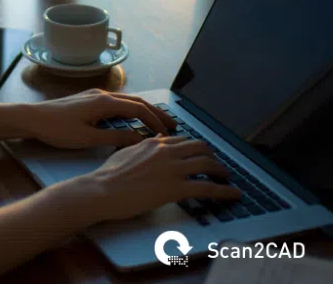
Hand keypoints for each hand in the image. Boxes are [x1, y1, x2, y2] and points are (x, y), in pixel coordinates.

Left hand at [20, 89, 176, 148]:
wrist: (32, 118)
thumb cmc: (57, 129)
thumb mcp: (88, 138)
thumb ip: (115, 138)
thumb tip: (139, 140)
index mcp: (104, 102)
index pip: (139, 109)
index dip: (155, 121)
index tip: (167, 134)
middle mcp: (102, 94)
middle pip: (137, 101)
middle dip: (156, 112)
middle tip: (172, 125)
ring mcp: (95, 95)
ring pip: (127, 101)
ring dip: (144, 110)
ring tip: (157, 123)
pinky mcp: (88, 99)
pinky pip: (116, 102)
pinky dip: (130, 110)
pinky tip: (132, 120)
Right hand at [86, 135, 241, 220]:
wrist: (102, 190)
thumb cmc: (108, 175)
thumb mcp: (125, 152)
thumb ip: (142, 146)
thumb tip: (154, 140)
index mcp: (154, 143)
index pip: (183, 141)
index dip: (195, 148)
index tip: (200, 154)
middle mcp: (166, 152)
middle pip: (200, 148)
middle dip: (212, 156)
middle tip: (217, 165)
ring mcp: (173, 169)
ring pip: (208, 164)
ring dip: (222, 171)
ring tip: (227, 178)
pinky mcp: (176, 188)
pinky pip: (208, 188)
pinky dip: (225, 191)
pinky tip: (233, 195)